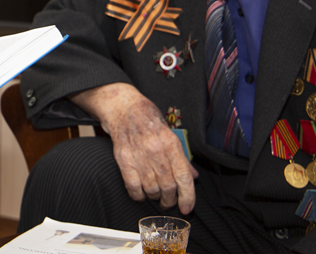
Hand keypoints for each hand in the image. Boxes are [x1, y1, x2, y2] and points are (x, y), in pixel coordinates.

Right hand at [72, 83, 198, 213]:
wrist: (122, 107)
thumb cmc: (147, 118)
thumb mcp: (169, 133)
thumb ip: (181, 157)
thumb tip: (193, 176)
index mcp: (171, 143)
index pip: (184, 176)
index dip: (188, 196)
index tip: (187, 208)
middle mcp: (156, 150)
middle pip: (168, 186)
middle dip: (170, 200)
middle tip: (168, 202)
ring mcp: (138, 155)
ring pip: (151, 188)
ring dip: (154, 197)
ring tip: (155, 196)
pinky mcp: (123, 158)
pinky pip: (133, 186)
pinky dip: (138, 195)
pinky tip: (141, 193)